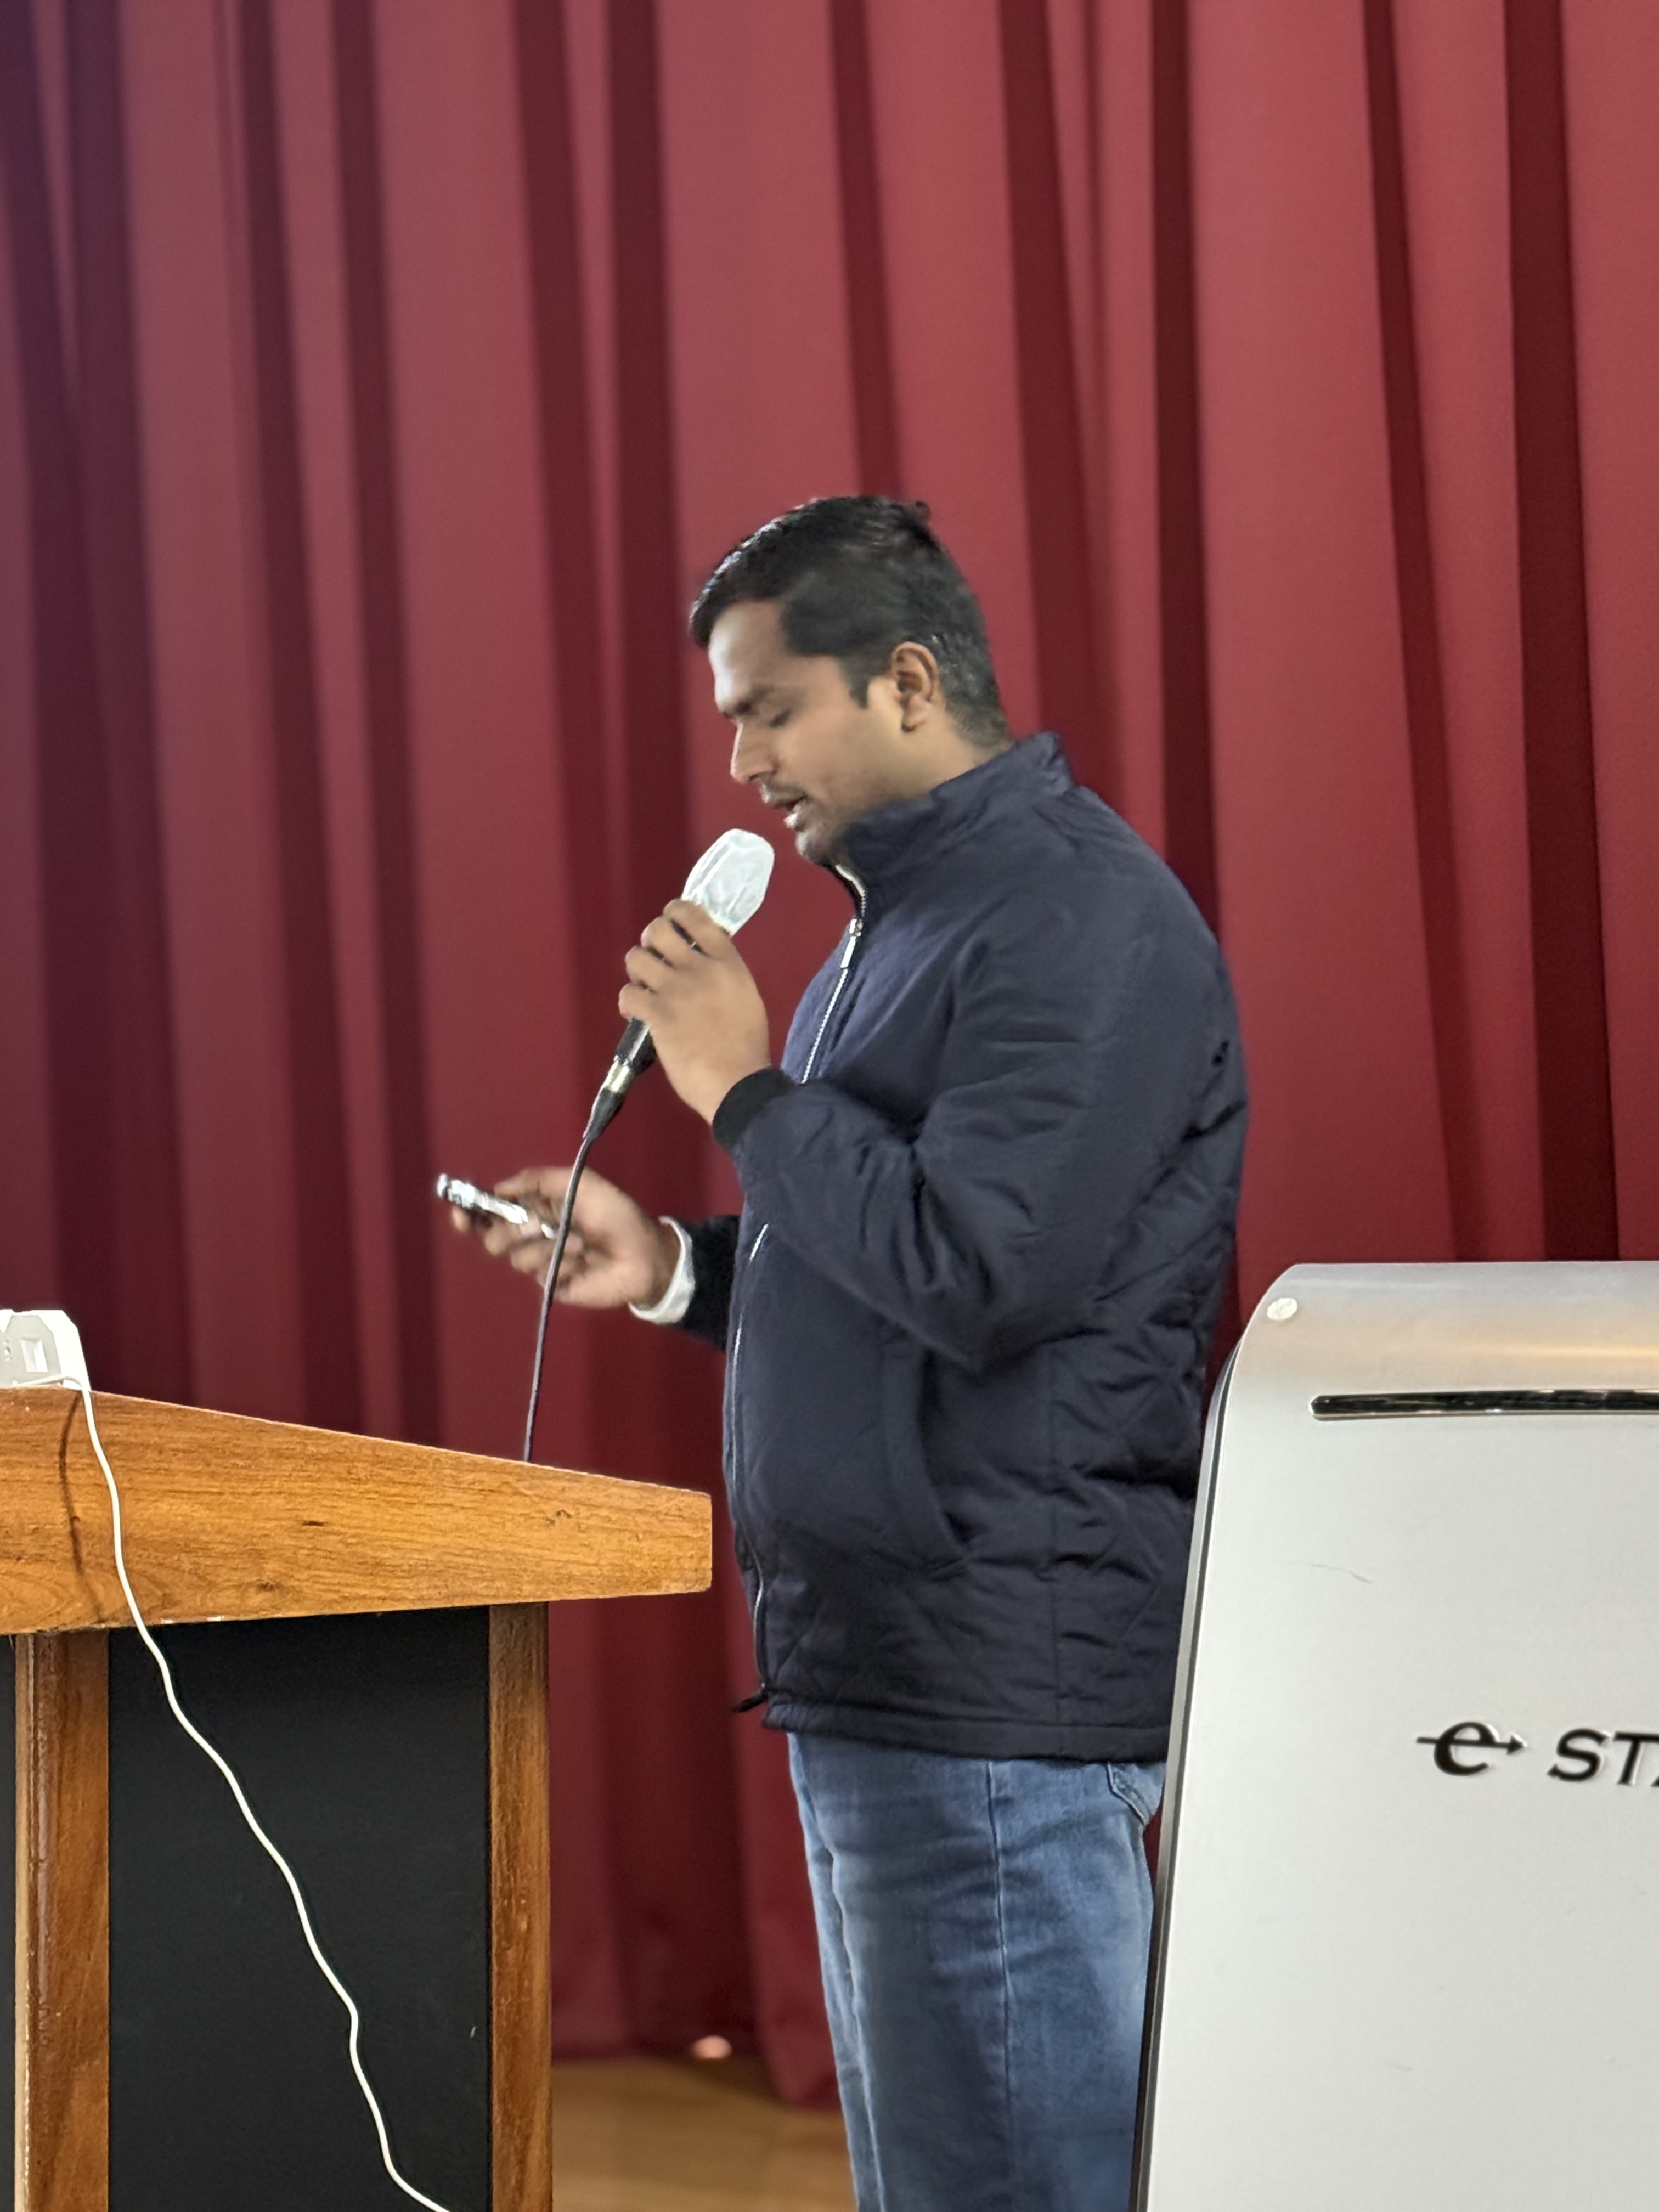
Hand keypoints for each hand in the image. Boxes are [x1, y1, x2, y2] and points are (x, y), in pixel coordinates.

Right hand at [448, 1165, 680, 1309]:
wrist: (643, 1252)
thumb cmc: (615, 1214)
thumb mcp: (580, 1183)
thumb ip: (539, 1180)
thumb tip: (501, 1187)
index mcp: (534, 1208)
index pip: (491, 1212)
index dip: (470, 1213)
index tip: (459, 1210)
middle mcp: (531, 1235)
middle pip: (492, 1239)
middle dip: (510, 1231)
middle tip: (537, 1225)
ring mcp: (541, 1262)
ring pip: (515, 1257)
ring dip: (546, 1247)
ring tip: (581, 1242)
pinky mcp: (552, 1285)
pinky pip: (541, 1274)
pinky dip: (562, 1263)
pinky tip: (584, 1259)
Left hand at [619, 898, 772, 1122]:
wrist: (738, 1083)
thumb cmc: (747, 1047)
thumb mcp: (745, 997)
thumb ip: (723, 975)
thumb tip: (701, 965)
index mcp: (727, 962)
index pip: (695, 916)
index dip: (675, 913)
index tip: (671, 925)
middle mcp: (700, 968)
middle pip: (657, 930)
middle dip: (650, 942)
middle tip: (655, 961)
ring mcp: (676, 990)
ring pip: (636, 958)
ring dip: (636, 972)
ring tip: (645, 988)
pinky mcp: (657, 1014)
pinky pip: (628, 993)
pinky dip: (628, 1002)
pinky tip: (637, 1013)